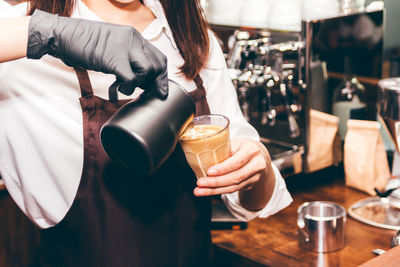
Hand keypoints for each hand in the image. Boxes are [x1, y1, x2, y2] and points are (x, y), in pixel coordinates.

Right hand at [27, 9, 167, 98]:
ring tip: (127, 86)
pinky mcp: (113, 59)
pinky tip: (118, 89)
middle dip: (155, 83)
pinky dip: (128, 87)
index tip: (160, 90)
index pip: (159, 57)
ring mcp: (124, 47)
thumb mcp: (113, 46)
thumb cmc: (84, 43)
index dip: (162, 76)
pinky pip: (131, 78)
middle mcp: (133, 39)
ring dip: (140, 84)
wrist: (62, 34)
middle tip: (144, 91)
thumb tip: (141, 77)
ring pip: (148, 70)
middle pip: (158, 65)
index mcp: (134, 36)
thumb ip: (129, 57)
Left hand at [194, 138, 270, 196]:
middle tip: (200, 183)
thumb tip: (202, 156)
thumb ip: (223, 149)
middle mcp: (257, 164)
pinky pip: (233, 190)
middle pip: (236, 177)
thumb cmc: (242, 147)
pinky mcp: (250, 185)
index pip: (237, 162)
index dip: (223, 168)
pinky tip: (208, 191)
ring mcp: (255, 177)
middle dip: (216, 182)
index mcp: (252, 150)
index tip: (208, 172)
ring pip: (234, 186)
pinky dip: (219, 191)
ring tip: (199, 191)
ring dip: (214, 190)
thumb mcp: (235, 143)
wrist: (259, 156)